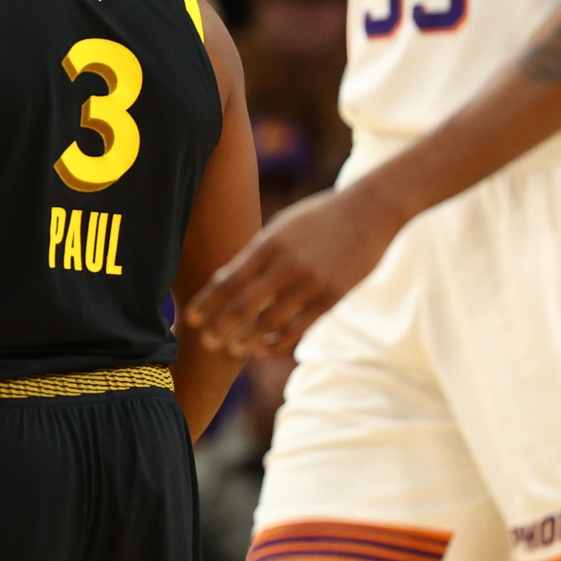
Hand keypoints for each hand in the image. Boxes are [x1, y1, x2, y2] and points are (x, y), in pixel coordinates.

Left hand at [186, 184, 405, 356]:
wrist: (369, 211)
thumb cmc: (317, 218)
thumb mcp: (281, 227)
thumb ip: (257, 254)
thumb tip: (228, 281)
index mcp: (268, 244)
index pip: (228, 279)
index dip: (207, 303)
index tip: (191, 318)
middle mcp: (286, 265)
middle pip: (243, 305)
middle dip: (221, 326)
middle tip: (207, 341)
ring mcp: (310, 282)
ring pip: (269, 321)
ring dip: (247, 340)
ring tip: (233, 349)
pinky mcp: (332, 297)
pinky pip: (300, 326)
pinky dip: (279, 341)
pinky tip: (265, 348)